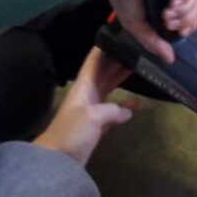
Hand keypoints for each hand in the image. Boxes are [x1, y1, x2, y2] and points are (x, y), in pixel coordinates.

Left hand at [34, 48, 136, 165]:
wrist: (57, 161)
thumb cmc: (71, 133)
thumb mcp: (92, 117)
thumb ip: (111, 109)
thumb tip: (127, 110)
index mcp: (84, 86)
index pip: (94, 60)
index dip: (104, 47)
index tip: (118, 34)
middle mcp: (88, 94)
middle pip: (104, 72)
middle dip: (117, 61)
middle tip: (136, 50)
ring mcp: (92, 110)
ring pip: (109, 89)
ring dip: (121, 79)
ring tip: (139, 69)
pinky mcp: (97, 126)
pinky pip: (113, 111)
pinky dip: (124, 107)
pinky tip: (137, 106)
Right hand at [107, 0, 196, 62]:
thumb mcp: (134, 24)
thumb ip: (153, 42)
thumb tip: (170, 59)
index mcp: (165, 6)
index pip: (188, 19)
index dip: (187, 27)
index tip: (180, 31)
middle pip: (194, 11)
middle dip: (183, 21)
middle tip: (167, 21)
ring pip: (196, 0)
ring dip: (184, 12)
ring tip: (167, 12)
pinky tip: (174, 2)